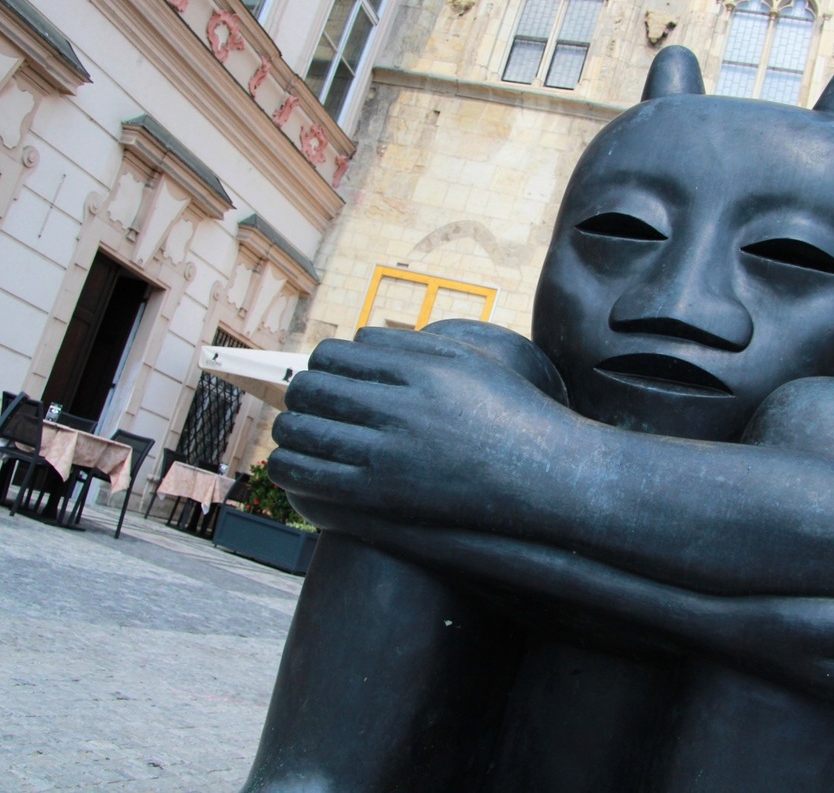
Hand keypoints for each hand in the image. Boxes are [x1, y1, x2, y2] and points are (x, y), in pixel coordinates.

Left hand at [268, 327, 577, 530]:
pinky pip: (309, 474)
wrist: (545, 477)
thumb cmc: (510, 414)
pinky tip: (289, 463)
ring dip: (290, 427)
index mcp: (418, 370)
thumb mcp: (469, 362)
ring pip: (303, 430)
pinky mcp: (380, 495)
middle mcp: (399, 408)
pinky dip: (288, 465)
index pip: (337, 355)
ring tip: (293, 430)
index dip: (321, 364)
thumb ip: (412, 346)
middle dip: (299, 393)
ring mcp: (387, 454)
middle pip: (313, 388)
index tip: (323, 374)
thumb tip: (356, 338)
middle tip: (302, 401)